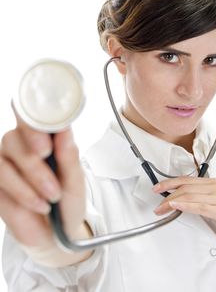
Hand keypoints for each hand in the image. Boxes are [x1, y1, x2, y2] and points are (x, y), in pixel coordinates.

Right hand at [0, 109, 91, 264]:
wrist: (58, 232)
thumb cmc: (68, 200)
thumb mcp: (75, 180)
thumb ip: (69, 155)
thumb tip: (64, 130)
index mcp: (46, 138)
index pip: (32, 116)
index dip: (34, 117)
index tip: (46, 133)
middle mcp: (23, 146)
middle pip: (15, 135)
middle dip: (33, 153)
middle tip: (48, 161)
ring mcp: (7, 163)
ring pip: (6, 156)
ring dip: (32, 177)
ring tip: (52, 195)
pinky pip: (1, 177)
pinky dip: (23, 192)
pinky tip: (40, 204)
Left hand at [153, 176, 215, 238]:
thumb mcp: (211, 202)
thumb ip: (196, 198)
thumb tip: (177, 198)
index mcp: (211, 183)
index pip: (185, 179)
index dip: (168, 182)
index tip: (157, 187)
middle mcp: (215, 187)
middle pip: (185, 187)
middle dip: (167, 194)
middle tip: (157, 204)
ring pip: (189, 196)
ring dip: (172, 202)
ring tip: (162, 208)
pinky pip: (200, 206)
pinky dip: (185, 206)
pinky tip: (175, 206)